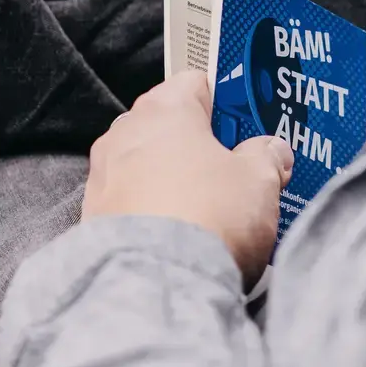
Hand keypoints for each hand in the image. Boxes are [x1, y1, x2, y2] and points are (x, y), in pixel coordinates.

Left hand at [82, 70, 293, 284]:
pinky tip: (181, 235)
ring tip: (210, 211)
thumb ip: (267, 156)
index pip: (197, 82)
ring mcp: (104, 175)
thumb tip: (271, 151)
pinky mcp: (94, 216)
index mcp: (166, 109)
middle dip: (202, 144)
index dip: (227, 101)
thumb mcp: (259, 180)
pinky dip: (153, 210)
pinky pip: (132, 200)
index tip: (248, 125)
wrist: (155, 285)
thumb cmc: (207, 218)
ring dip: (175, 179)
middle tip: (237, 171)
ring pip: (148, 164)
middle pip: (171, 125)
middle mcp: (126, 133)